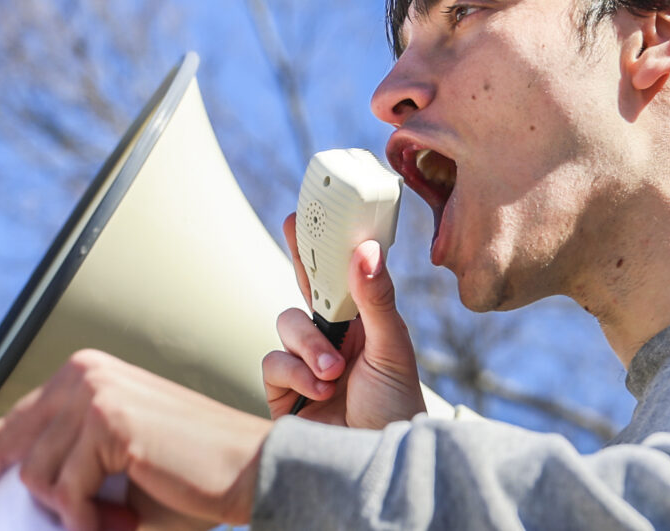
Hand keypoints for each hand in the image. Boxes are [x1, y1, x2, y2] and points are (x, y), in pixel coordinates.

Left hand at [0, 349, 269, 530]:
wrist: (249, 469)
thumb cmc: (186, 477)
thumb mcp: (108, 476)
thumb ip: (59, 480)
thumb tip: (0, 510)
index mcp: (85, 378)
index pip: (5, 431)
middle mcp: (84, 373)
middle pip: (6, 452)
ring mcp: (95, 392)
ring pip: (36, 476)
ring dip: (72, 512)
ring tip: (116, 518)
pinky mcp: (109, 419)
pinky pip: (66, 490)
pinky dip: (90, 519)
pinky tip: (124, 518)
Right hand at [263, 213, 425, 428]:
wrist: (377, 462)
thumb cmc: (396, 408)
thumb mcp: (393, 350)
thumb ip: (378, 300)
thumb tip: (366, 250)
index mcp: (363, 324)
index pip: (340, 276)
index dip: (325, 245)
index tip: (312, 209)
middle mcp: (333, 338)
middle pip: (305, 288)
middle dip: (298, 257)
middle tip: (291, 226)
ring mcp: (305, 363)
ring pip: (287, 323)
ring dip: (309, 345)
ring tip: (333, 372)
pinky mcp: (283, 391)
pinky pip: (273, 361)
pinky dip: (295, 372)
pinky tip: (319, 391)